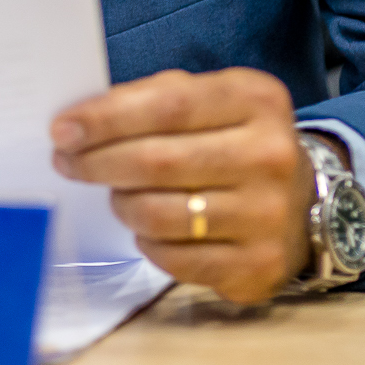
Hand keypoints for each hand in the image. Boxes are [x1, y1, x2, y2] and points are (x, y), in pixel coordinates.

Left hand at [51, 68, 314, 304]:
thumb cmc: (234, 143)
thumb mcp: (209, 101)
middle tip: (67, 162)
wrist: (302, 204)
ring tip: (115, 195)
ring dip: (121, 204)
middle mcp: (270, 155)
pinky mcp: (258, 265)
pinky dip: (148, 242)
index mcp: (256, 101)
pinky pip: (174, 258)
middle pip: (158, 161)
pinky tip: (148, 228)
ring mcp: (268, 215)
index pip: (168, 106)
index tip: (62, 129)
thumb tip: (79, 123)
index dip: (107, 119)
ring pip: (159, 214)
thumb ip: (153, 99)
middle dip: (98, 162)